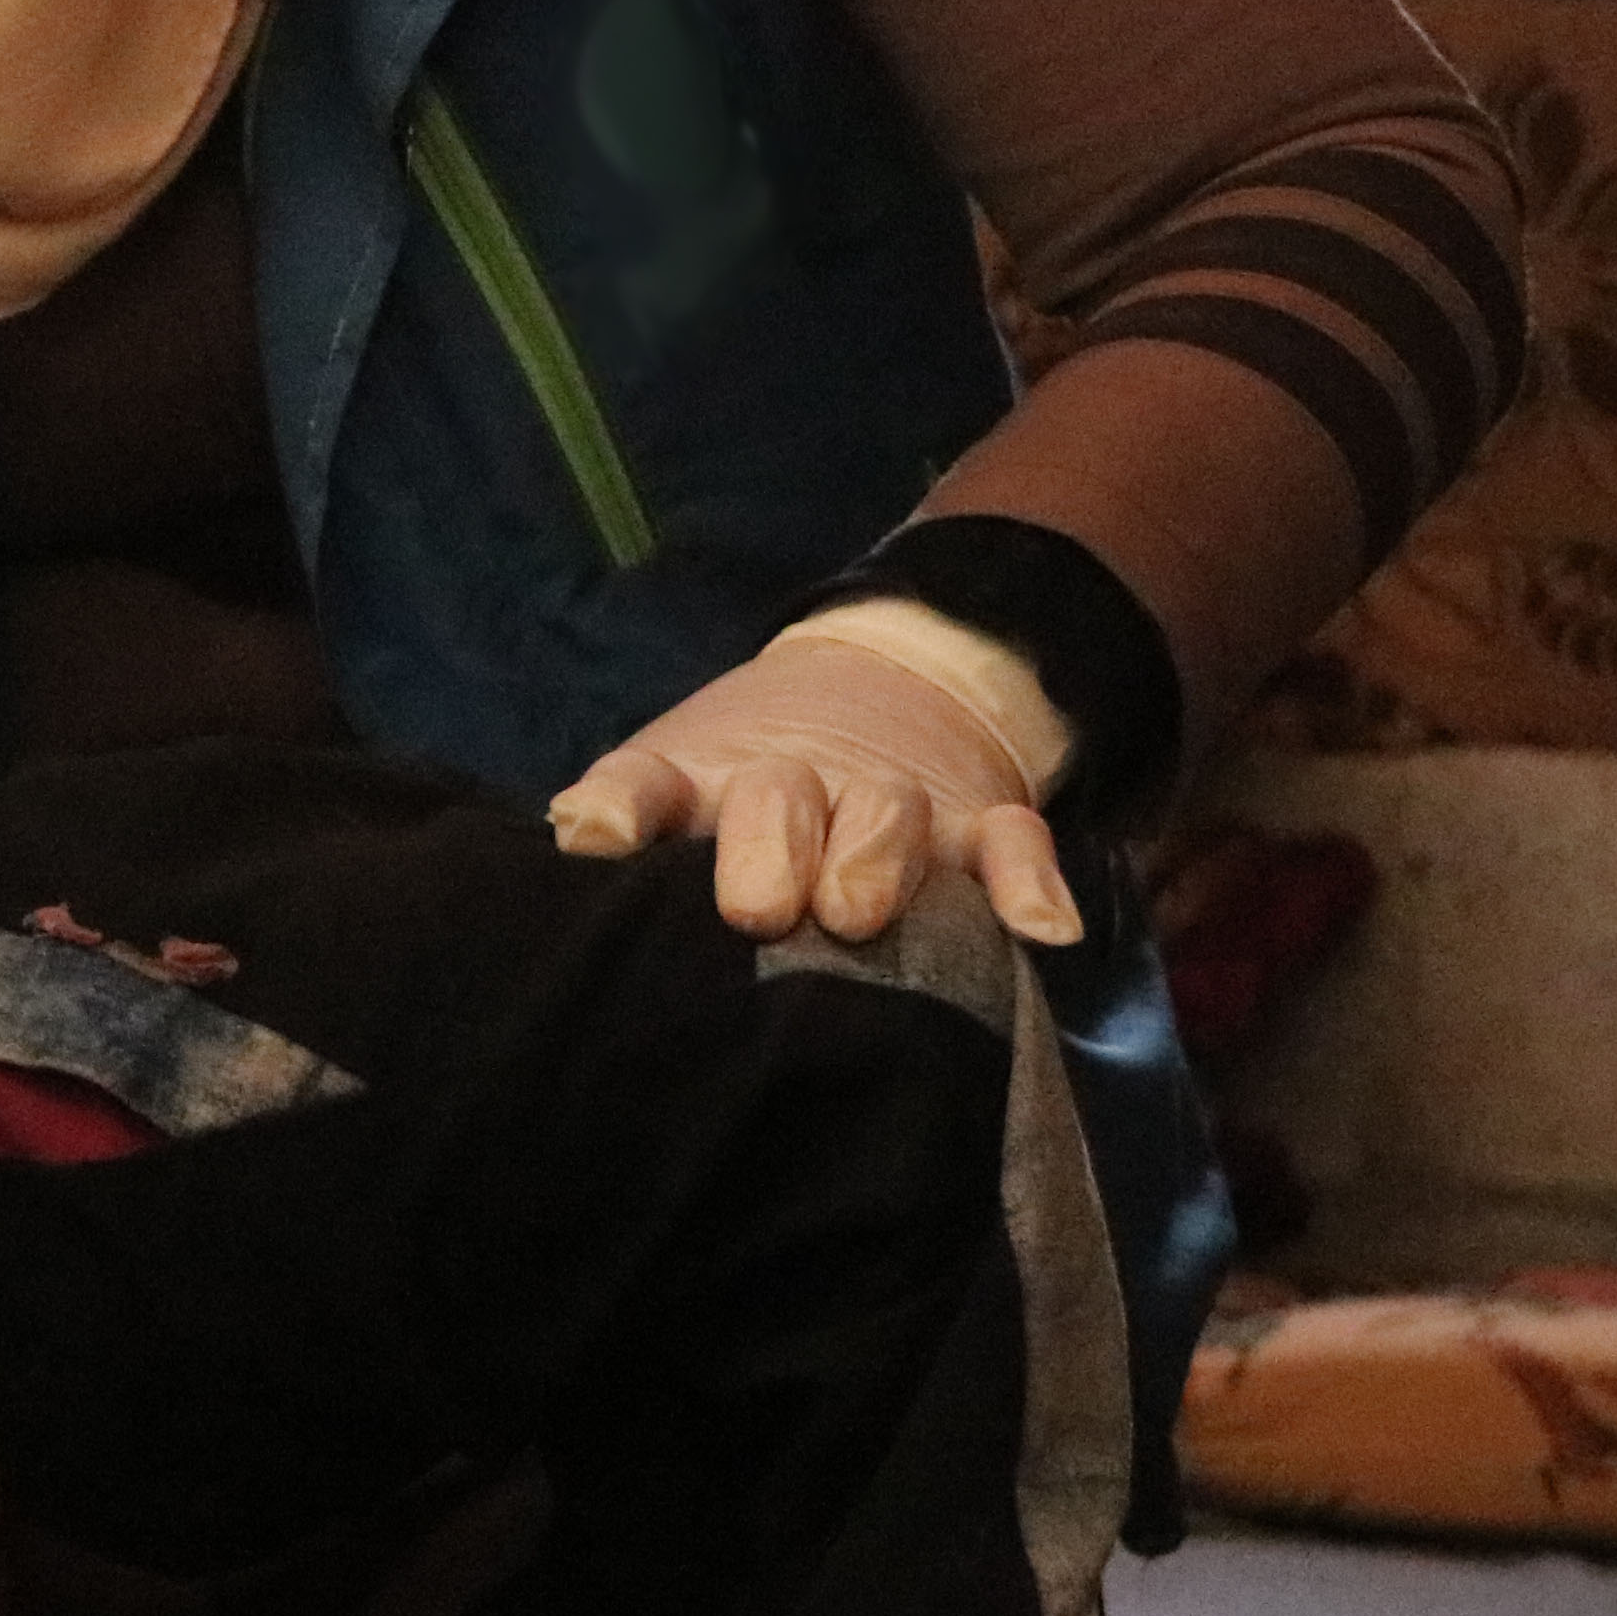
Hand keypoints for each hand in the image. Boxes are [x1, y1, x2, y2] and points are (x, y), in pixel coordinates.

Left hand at [546, 610, 1086, 946]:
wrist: (872, 685)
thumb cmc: (734, 798)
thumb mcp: (668, 798)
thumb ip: (622, 833)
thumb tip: (573, 858)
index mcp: (696, 781)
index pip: (643, 783)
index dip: (619, 807)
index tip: (598, 836)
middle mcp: (789, 781)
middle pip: (776, 800)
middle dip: (765, 851)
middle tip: (754, 909)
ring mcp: (886, 799)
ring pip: (887, 811)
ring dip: (872, 857)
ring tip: (855, 913)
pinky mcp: (972, 821)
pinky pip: (1011, 841)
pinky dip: (1029, 880)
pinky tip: (1043, 930)